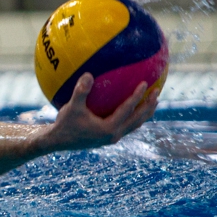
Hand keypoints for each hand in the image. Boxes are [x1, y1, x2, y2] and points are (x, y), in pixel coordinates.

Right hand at [42, 73, 158, 151]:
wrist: (59, 142)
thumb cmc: (65, 124)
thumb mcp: (72, 107)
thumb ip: (80, 91)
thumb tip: (88, 74)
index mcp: (108, 128)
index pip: (127, 110)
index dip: (137, 96)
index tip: (145, 83)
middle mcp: (114, 135)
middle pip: (137, 119)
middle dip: (149, 106)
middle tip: (157, 91)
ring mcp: (113, 138)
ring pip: (134, 124)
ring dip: (145, 113)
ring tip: (153, 101)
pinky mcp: (109, 137)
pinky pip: (127, 125)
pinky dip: (134, 116)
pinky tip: (132, 108)